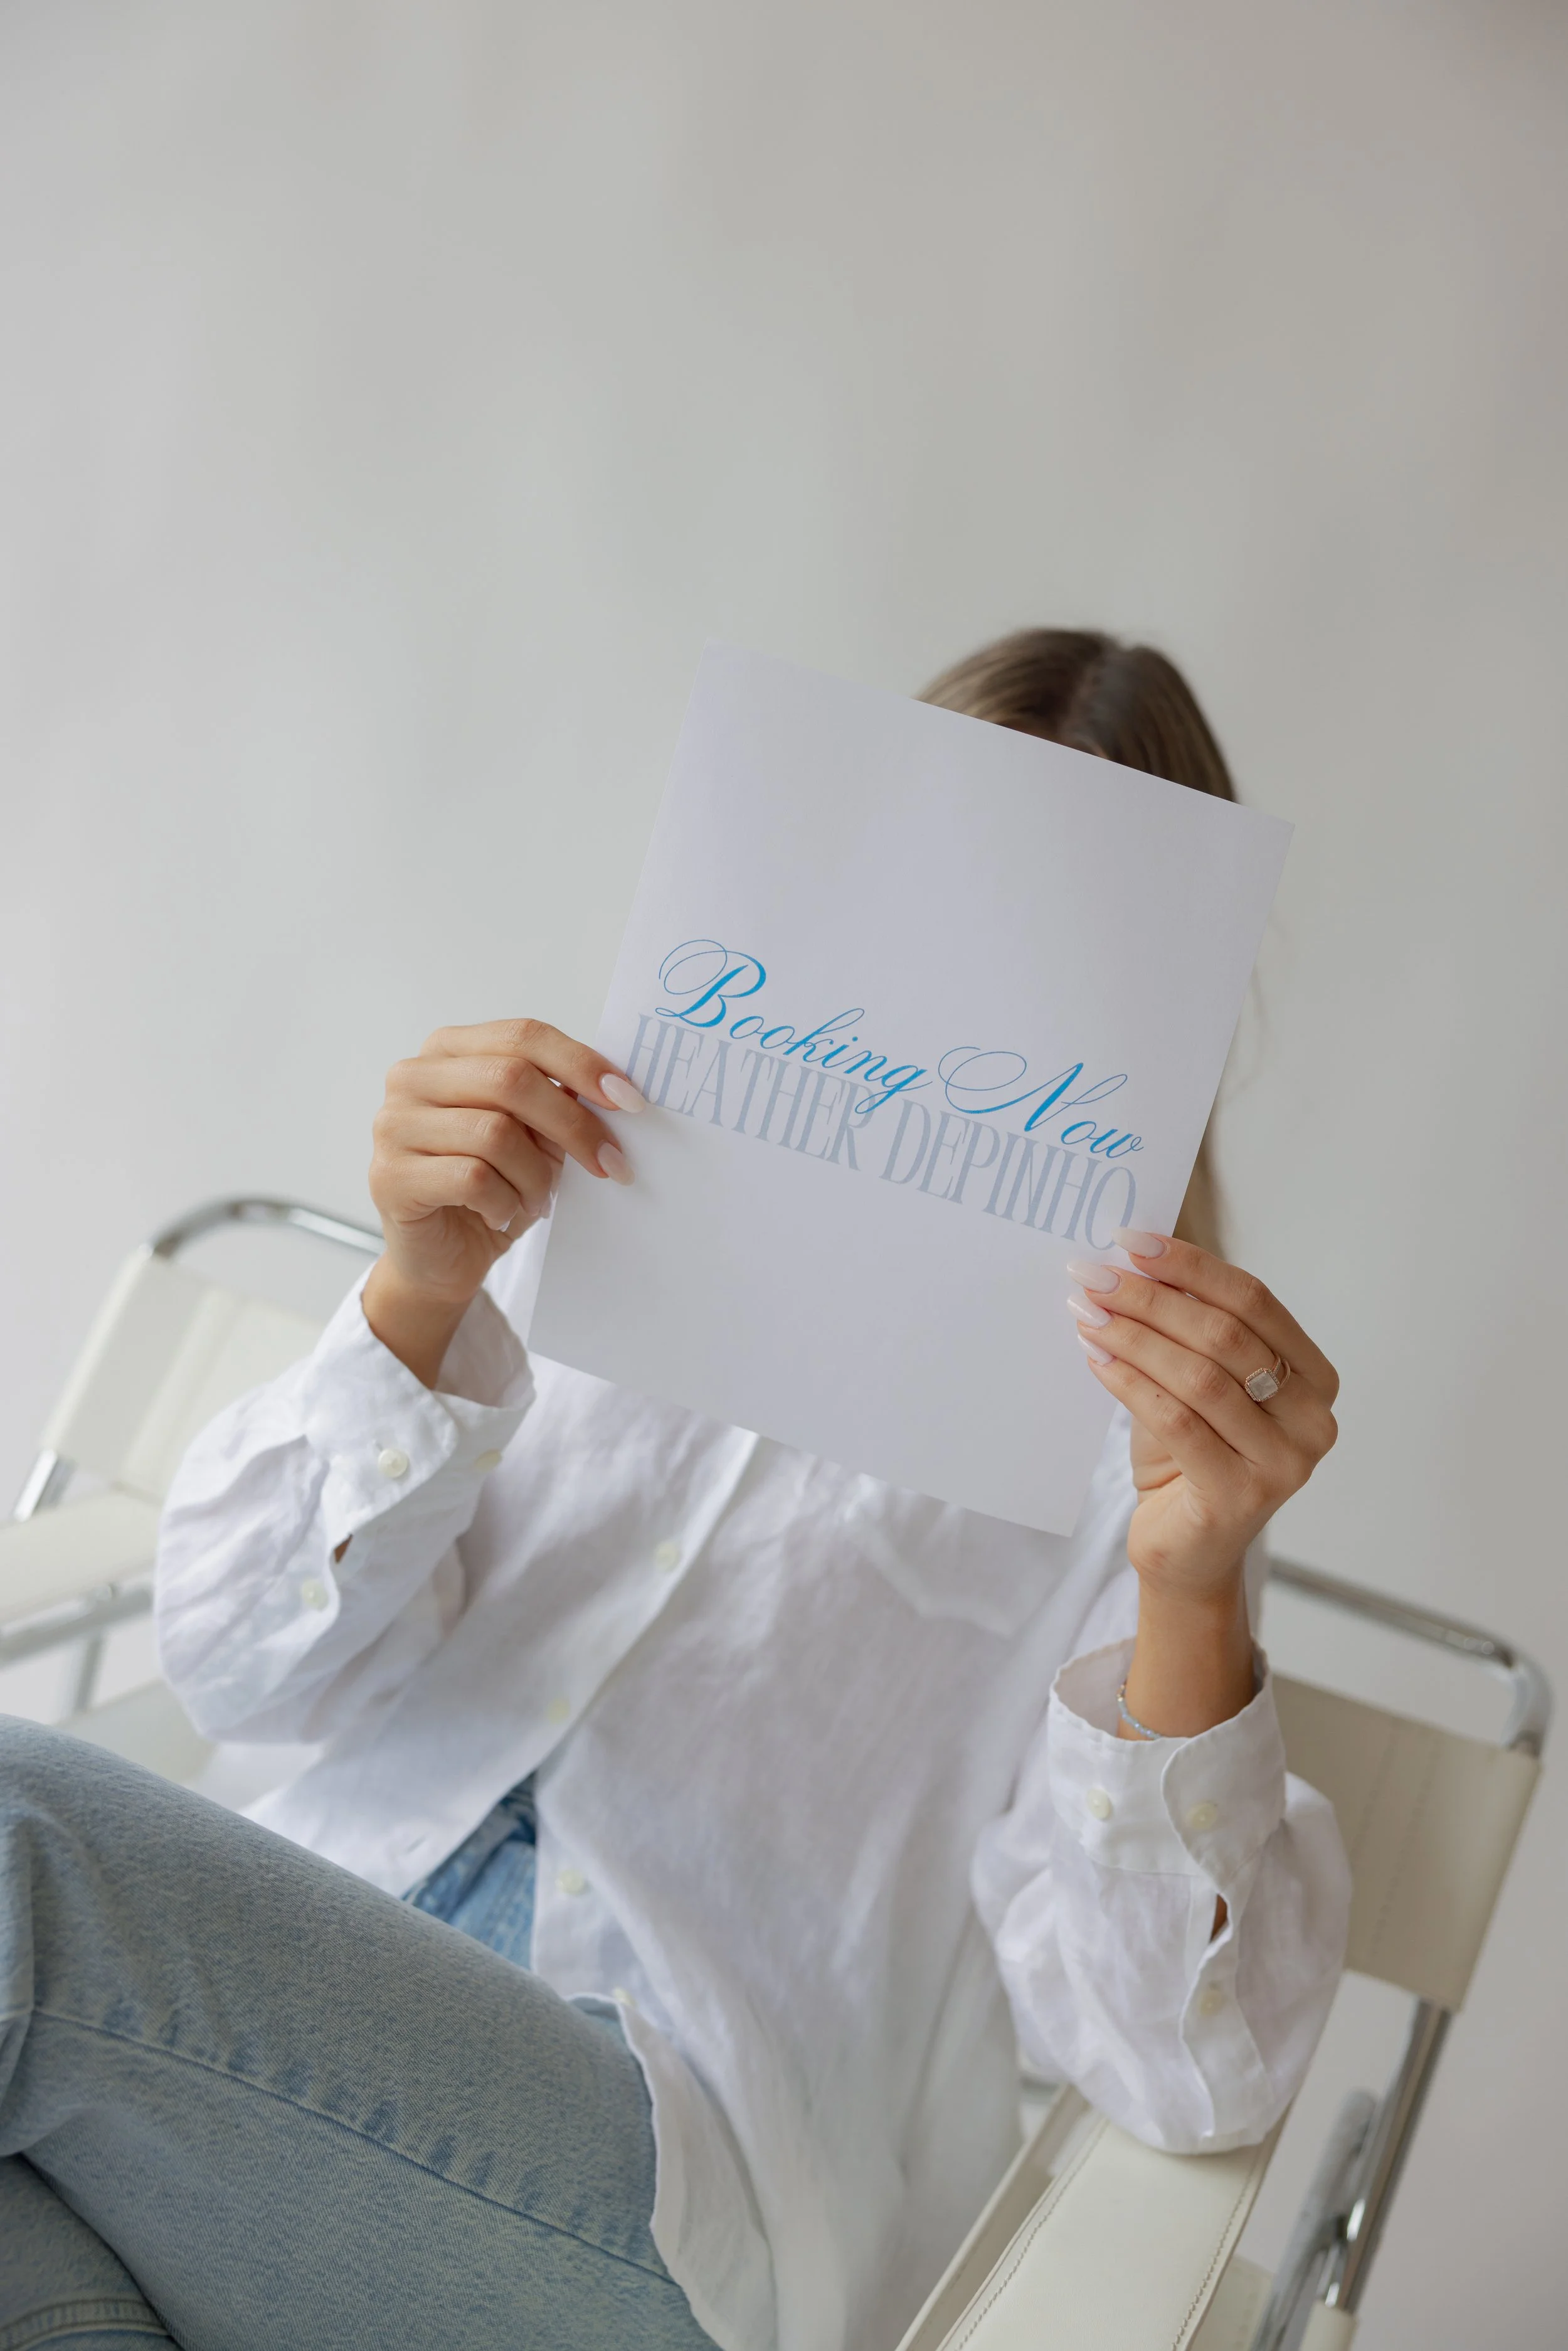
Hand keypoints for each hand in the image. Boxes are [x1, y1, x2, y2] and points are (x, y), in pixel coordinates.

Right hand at [363, 1018, 643, 1381]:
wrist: (441, 1257)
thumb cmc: (488, 1189)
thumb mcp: (532, 1137)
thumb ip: (558, 1102)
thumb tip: (614, 1090)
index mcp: (448, 1051)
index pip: (523, 1036)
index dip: (582, 1064)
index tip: (629, 1100)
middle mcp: (413, 1078)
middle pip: (512, 1078)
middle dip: (573, 1125)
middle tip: (610, 1164)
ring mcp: (393, 1125)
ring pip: (495, 1133)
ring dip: (536, 1176)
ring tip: (538, 1199)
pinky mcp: (390, 1177)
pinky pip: (473, 1179)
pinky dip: (504, 1202)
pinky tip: (501, 1214)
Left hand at [1068, 1231, 1339, 1610]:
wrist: (1185, 1551)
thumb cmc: (1190, 1458)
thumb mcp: (1193, 1382)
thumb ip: (1185, 1331)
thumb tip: (1132, 1261)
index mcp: (1314, 1378)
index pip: (1255, 1301)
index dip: (1191, 1266)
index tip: (1131, 1240)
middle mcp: (1313, 1419)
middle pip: (1227, 1336)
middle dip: (1152, 1299)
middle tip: (1092, 1275)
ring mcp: (1285, 1463)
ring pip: (1201, 1377)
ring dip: (1134, 1336)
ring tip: (1086, 1312)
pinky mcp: (1241, 1497)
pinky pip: (1178, 1422)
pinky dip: (1130, 1383)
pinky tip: (1095, 1358)